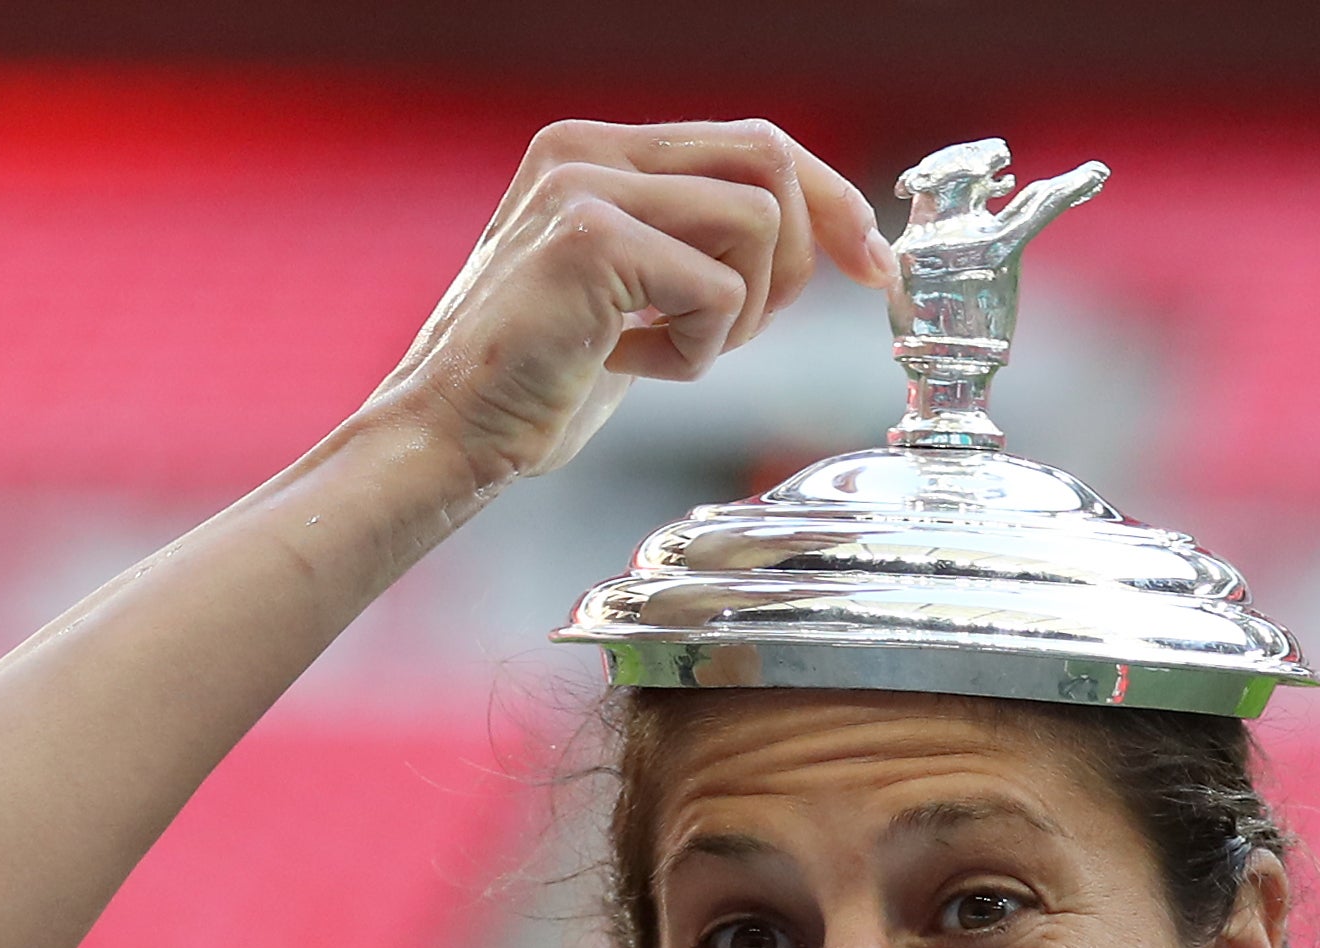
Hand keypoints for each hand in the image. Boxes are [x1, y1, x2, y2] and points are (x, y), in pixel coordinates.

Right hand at [366, 120, 892, 492]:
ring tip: (668, 350)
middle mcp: (588, 148)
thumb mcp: (635, 294)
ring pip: (758, 223)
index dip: (830, 200)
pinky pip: (716, 289)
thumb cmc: (540, 382)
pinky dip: (697, 352)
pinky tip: (632, 367)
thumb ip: (698, 247)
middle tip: (745, 332)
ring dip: (739, 314)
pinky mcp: (589, 241)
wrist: (447, 434)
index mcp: (598, 148)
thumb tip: (814, 242)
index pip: (753, 140)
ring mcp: (584, 186)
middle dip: (800, 256)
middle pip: (771, 159)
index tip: (872, 262)